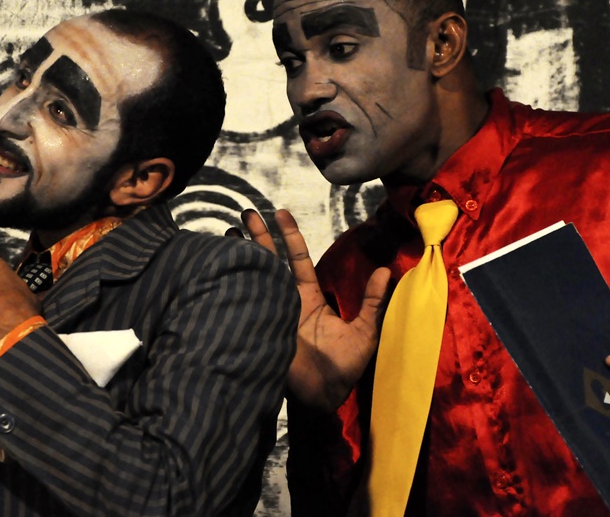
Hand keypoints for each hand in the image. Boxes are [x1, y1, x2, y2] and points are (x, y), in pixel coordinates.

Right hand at [229, 209, 390, 410]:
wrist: (324, 397)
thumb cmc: (345, 367)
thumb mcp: (365, 331)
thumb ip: (372, 301)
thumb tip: (386, 270)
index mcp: (309, 298)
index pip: (296, 260)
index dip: (289, 236)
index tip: (280, 213)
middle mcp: (287, 301)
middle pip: (270, 261)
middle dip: (259, 237)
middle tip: (246, 212)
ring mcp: (270, 313)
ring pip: (254, 277)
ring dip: (242, 255)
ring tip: (228, 231)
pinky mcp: (260, 328)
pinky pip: (247, 302)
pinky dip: (234, 284)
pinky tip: (224, 267)